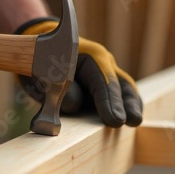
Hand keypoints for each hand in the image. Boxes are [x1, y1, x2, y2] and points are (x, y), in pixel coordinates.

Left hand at [16, 19, 142, 126]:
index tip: (115, 120)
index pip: (102, 81)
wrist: (39, 51)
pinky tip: (132, 120)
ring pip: (125, 87)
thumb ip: (59, 90)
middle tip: (131, 121)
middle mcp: (102, 63)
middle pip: (120, 82)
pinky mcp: (104, 85)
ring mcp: (106, 73)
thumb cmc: (43, 62)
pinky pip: (121, 93)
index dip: (109, 101)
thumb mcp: (45, 75)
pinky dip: (127, 105)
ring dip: (131, 105)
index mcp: (89, 56)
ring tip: (135, 121)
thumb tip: (74, 105)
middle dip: (125, 103)